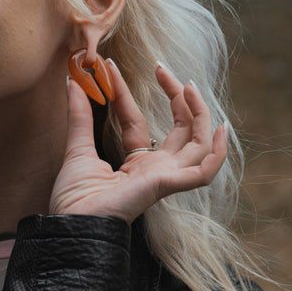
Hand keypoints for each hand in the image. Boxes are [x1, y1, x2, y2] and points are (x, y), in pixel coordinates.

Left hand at [49, 61, 228, 222]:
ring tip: (188, 86)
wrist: (71, 223)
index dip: (125, 93)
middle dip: (176, 96)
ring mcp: (164, 177)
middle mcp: (154, 169)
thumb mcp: (77, 148)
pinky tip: (220, 129)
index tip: (110, 67)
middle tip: (163, 68)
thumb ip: (79, 115)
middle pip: (179, 128)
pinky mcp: (167, 185)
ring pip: (198, 143)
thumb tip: (73, 80)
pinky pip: (203, 172)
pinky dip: (217, 153)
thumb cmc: (73, 199)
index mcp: (135, 164)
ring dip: (199, 113)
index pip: (137, 120)